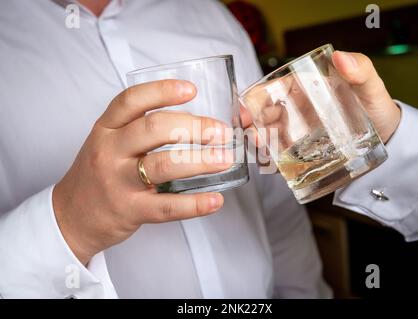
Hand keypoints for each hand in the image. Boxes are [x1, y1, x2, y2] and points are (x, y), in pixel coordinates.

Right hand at [53, 80, 231, 264]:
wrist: (72, 216)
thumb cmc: (98, 174)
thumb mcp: (108, 142)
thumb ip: (139, 129)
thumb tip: (194, 120)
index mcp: (106, 129)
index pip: (131, 100)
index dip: (162, 91)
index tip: (191, 89)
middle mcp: (110, 151)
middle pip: (154, 129)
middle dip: (194, 127)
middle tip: (221, 132)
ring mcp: (118, 182)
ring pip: (164, 166)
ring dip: (201, 161)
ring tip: (225, 159)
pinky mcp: (130, 211)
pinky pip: (167, 207)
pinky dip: (195, 204)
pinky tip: (216, 200)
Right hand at [240, 51, 400, 144]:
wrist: (389, 142)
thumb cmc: (377, 110)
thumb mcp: (371, 88)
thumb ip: (361, 71)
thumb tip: (339, 58)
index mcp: (305, 89)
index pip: (272, 90)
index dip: (254, 98)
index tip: (245, 110)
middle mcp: (297, 110)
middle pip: (264, 114)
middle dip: (251, 124)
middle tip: (251, 135)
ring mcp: (298, 132)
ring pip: (268, 135)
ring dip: (258, 142)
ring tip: (259, 149)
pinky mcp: (302, 152)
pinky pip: (281, 155)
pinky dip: (271, 160)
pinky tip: (269, 165)